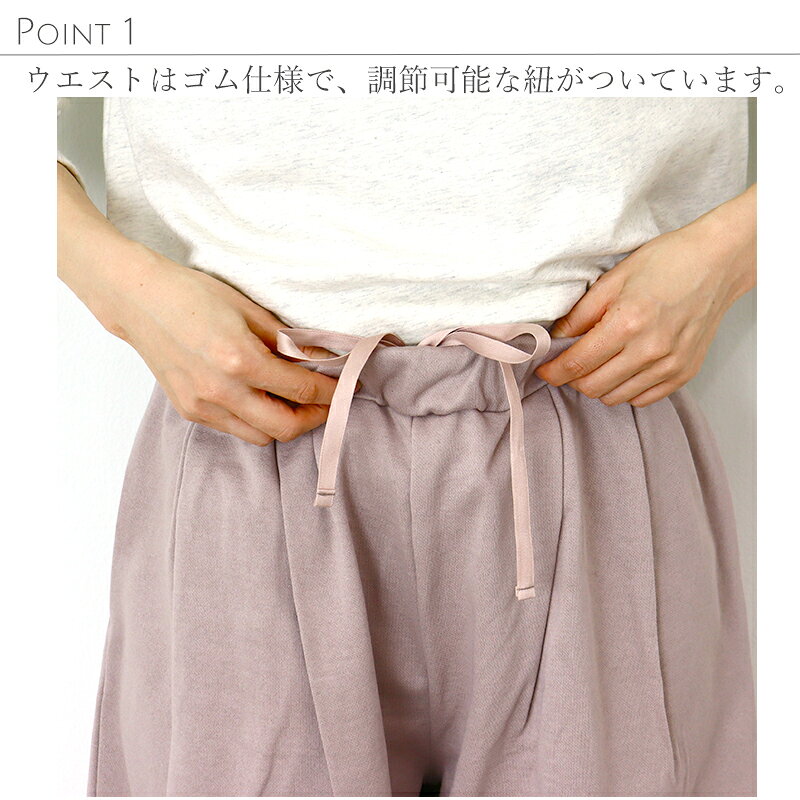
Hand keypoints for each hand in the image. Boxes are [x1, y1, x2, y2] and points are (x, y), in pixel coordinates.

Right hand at [57, 163, 338, 445]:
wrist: (138, 300)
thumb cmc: (193, 294)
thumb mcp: (249, 310)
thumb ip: (287, 342)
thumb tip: (322, 360)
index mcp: (240, 360)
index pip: (302, 390)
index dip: (331, 392)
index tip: (346, 387)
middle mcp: (221, 390)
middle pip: (285, 427)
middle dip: (315, 418)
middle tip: (328, 403)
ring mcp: (202, 405)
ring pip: (260, 436)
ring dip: (286, 424)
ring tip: (297, 403)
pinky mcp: (189, 411)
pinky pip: (235, 429)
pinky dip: (257, 421)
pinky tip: (263, 400)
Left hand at [535, 184, 755, 406]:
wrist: (717, 262)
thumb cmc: (667, 262)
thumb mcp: (613, 279)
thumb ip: (580, 314)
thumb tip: (555, 339)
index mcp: (627, 323)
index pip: (577, 364)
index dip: (554, 372)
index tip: (545, 370)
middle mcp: (650, 350)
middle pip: (593, 387)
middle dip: (573, 379)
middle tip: (570, 363)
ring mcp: (670, 365)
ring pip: (616, 397)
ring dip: (598, 385)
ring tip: (598, 363)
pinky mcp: (684, 373)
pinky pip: (642, 398)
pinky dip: (626, 389)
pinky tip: (624, 368)